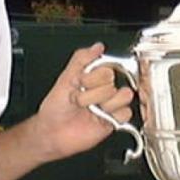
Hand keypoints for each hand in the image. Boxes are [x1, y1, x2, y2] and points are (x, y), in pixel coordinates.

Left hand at [33, 42, 134, 160]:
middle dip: (91, 92)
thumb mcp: (65, 78)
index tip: (79, 82)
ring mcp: (110, 105)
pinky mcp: (114, 121)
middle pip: (112, 81)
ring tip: (88, 109)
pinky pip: (126, 112)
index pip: (107, 67)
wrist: (53, 132)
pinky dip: (113, 114)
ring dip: (101, 103)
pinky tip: (99, 116)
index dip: (92, 76)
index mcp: (93, 77)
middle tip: (79, 99)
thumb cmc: (55, 108)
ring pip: (123, 95)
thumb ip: (81, 59)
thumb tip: (97, 47)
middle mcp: (104, 90)